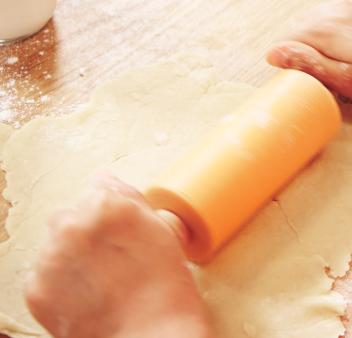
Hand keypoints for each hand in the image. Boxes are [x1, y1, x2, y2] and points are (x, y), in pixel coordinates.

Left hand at [26, 171, 210, 337]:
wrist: (150, 335)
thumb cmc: (165, 288)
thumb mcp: (161, 231)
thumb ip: (128, 197)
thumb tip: (104, 179)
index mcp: (108, 206)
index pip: (96, 194)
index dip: (111, 217)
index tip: (121, 236)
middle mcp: (73, 226)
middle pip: (67, 216)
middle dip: (84, 233)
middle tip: (110, 259)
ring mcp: (51, 259)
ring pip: (53, 247)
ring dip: (70, 258)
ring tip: (100, 281)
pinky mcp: (37, 289)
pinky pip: (42, 276)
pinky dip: (59, 284)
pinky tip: (86, 295)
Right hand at [267, 0, 351, 109]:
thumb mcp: (344, 81)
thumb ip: (308, 64)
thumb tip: (274, 52)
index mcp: (328, 27)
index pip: (288, 40)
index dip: (290, 62)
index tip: (304, 80)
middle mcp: (339, 8)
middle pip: (304, 27)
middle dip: (306, 48)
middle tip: (325, 74)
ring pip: (323, 17)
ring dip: (323, 37)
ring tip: (340, 61)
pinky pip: (344, 12)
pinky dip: (341, 27)